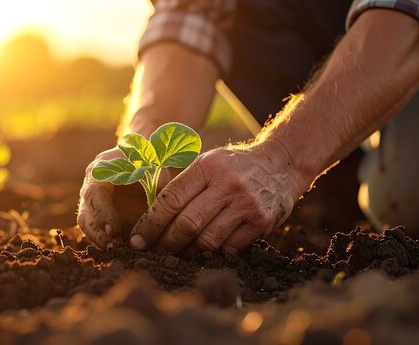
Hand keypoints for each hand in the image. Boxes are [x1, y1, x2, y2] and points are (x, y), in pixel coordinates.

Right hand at [77, 147, 171, 247]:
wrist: (148, 162)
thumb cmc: (151, 162)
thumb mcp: (155, 167)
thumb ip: (156, 182)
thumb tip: (159, 204)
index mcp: (100, 172)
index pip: (94, 194)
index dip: (102, 214)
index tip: (115, 231)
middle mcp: (92, 189)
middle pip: (85, 215)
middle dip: (98, 234)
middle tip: (114, 247)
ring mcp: (95, 205)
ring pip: (90, 228)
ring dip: (102, 241)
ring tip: (120, 252)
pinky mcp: (103, 219)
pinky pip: (101, 234)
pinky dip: (110, 243)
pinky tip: (126, 252)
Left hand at [129, 145, 302, 255]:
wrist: (281, 164)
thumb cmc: (234, 166)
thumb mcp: (208, 162)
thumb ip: (183, 184)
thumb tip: (149, 214)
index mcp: (207, 167)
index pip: (171, 199)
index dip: (150, 223)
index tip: (137, 239)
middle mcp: (227, 184)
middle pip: (187, 223)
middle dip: (164, 243)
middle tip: (152, 253)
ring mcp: (246, 204)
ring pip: (207, 240)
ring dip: (187, 253)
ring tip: (174, 257)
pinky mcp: (261, 222)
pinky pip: (230, 248)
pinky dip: (212, 254)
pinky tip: (201, 255)